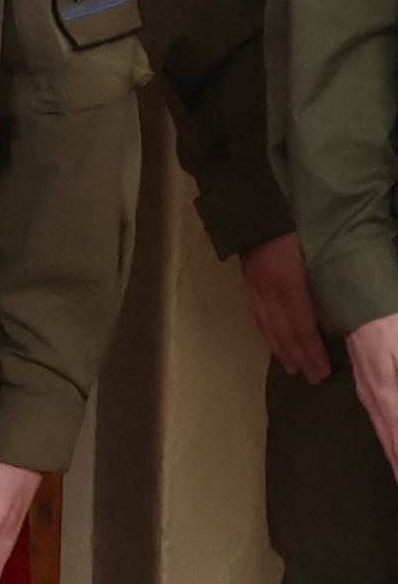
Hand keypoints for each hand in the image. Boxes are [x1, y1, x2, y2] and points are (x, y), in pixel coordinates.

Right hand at [242, 234, 329, 387]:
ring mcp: (254, 288)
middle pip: (284, 333)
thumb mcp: (315, 249)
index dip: (313, 352)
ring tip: (292, 368)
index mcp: (287, 285)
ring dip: (281, 351)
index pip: (302, 327)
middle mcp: (268, 292)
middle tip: (313, 378)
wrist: (256, 205)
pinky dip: (265, 333)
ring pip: (268, 327)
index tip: (324, 371)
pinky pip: (257, 315)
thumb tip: (336, 309)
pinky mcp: (248, 282)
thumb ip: (322, 279)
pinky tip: (272, 342)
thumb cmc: (293, 223)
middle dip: (299, 358)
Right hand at [352, 315, 397, 478]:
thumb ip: (396, 385)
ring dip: (392, 453)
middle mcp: (375, 399)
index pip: (396, 437)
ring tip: (397, 471)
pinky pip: (381, 418)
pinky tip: (390, 439)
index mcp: (386, 394)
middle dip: (397, 464)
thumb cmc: (388, 323)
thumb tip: (393, 413)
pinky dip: (388, 436)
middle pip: (389, 440)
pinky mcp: (369, 385)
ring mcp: (369, 392)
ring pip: (384, 431)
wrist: (360, 301)